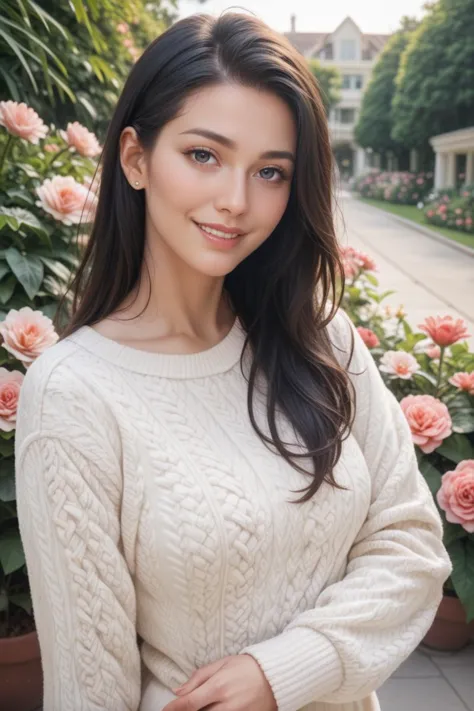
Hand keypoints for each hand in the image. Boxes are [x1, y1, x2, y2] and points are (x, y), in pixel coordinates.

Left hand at [162, 654, 276, 710]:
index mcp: (218, 686)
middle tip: (182, 708)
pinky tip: (212, 709)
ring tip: (202, 705)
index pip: (189, 703)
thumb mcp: (222, 664)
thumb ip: (198, 677)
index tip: (165, 710)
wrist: (275, 676)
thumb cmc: (246, 666)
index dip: (174, 708)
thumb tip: (178, 691)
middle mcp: (226, 705)